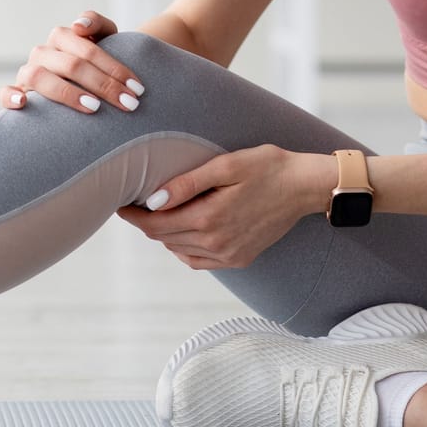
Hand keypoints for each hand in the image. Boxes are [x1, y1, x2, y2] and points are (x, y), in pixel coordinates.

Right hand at [0, 9, 145, 114]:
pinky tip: (23, 103)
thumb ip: (98, 24)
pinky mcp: (18, 91)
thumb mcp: (104, 38)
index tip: (137, 88)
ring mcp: (28, 72)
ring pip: (40, 76)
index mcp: (63, 38)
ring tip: (94, 107)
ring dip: (68, 92)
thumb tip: (78, 26)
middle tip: (129, 104)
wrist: (82, 81)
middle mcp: (44, 53)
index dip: (114, 68)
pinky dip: (10, 96)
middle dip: (104, 85)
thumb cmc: (96, 62)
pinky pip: (5, 92)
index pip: (88, 50)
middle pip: (72, 65)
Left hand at [115, 144, 313, 269]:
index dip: (133, 216)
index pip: (155, 224)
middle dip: (146, 222)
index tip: (120, 204)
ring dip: (165, 234)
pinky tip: (185, 230)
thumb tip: (152, 200)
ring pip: (179, 250)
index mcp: (209, 218)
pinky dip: (184, 248)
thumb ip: (187, 183)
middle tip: (136, 203)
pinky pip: (199, 261)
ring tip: (159, 213)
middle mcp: (216, 243)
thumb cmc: (268, 167)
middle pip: (164, 237)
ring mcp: (229, 255)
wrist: (305, 186)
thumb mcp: (225, 166)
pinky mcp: (239, 259)